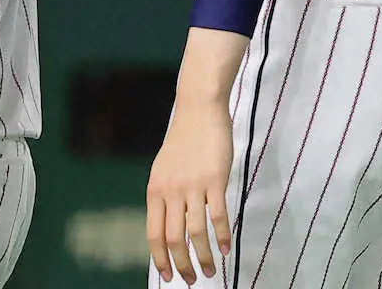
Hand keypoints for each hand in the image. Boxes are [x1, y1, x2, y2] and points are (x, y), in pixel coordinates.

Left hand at [147, 98, 233, 284]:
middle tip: (193, 280)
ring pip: (196, 232)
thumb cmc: (183, 141)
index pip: (154, 233)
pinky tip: (227, 249)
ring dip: (204, 257)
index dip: (161, 258)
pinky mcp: (215, 179)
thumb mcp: (164, 169)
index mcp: (155, 188)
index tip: (168, 277)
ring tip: (212, 270)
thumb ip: (165, 197)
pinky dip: (223, 237)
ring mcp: (193, 185)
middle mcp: (171, 189)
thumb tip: (168, 230)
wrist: (198, 109)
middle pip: (174, 238)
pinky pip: (218, 216)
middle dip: (183, 265)